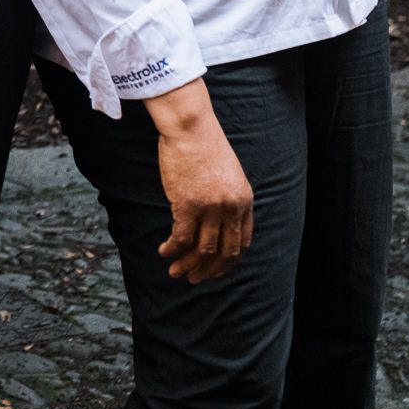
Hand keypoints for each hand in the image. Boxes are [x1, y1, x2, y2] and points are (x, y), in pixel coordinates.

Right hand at [146, 80, 253, 283]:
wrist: (191, 129)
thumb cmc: (205, 146)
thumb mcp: (228, 174)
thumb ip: (227, 197)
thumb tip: (215, 217)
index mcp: (244, 201)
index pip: (242, 242)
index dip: (229, 261)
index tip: (215, 269)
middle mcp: (231, 208)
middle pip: (224, 252)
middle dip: (210, 271)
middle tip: (195, 279)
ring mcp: (211, 208)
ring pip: (203, 249)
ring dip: (188, 265)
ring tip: (175, 272)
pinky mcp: (188, 204)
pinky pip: (181, 237)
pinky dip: (172, 249)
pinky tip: (163, 252)